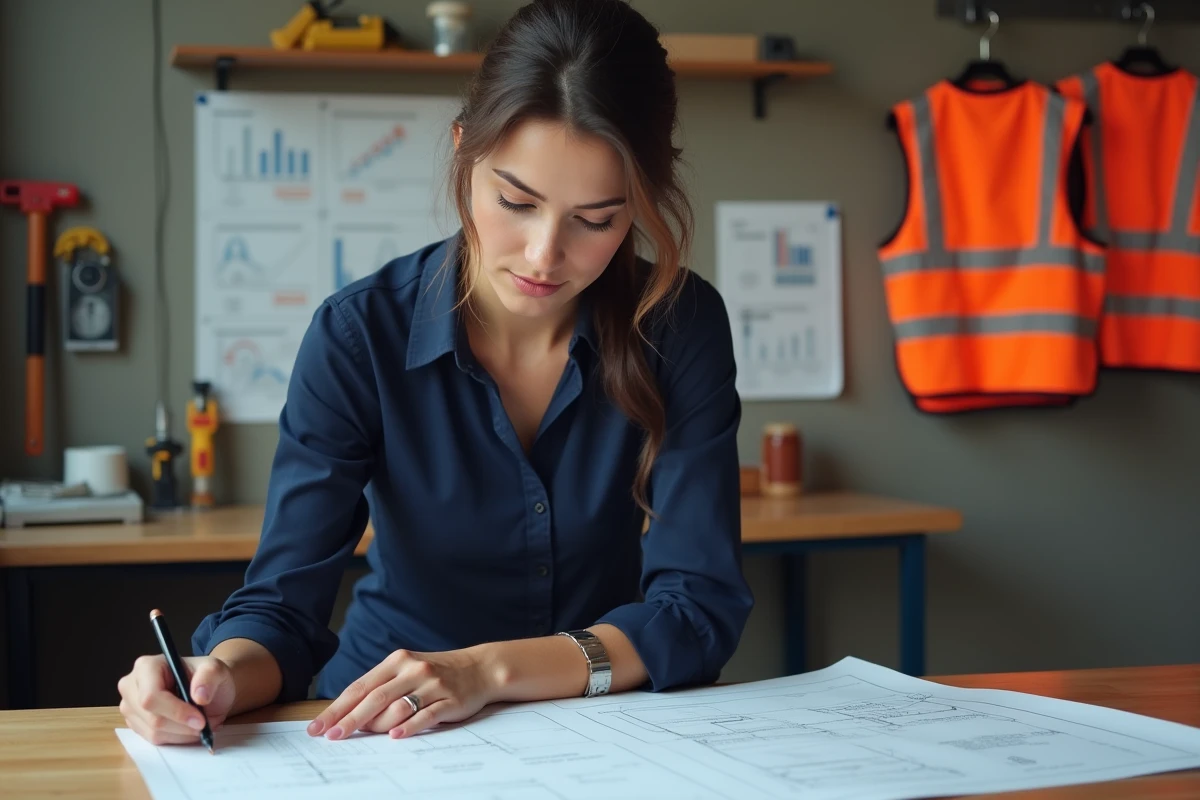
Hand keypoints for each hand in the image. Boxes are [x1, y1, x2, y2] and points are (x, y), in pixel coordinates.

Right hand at [118, 654, 235, 745]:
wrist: (206, 690)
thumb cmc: (207, 677)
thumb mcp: (216, 669)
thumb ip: (210, 676)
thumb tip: (199, 696)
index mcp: (146, 666)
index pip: (151, 696)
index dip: (176, 712)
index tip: (200, 720)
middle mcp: (131, 686)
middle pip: (152, 718)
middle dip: (182, 726)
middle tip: (205, 725)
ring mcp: (130, 707)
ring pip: (153, 732)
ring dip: (182, 734)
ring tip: (200, 724)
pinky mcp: (134, 724)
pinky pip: (154, 740)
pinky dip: (176, 738)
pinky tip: (188, 728)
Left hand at [309, 647, 497, 739]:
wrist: (480, 668)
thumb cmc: (437, 673)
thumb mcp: (408, 671)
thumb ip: (382, 688)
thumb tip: (349, 716)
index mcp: (397, 661)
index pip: (360, 687)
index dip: (338, 707)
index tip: (319, 726)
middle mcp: (413, 670)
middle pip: (375, 697)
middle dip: (349, 719)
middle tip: (331, 736)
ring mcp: (433, 685)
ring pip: (398, 707)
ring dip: (377, 725)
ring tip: (360, 737)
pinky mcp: (450, 700)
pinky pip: (426, 716)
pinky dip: (409, 727)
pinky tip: (395, 736)